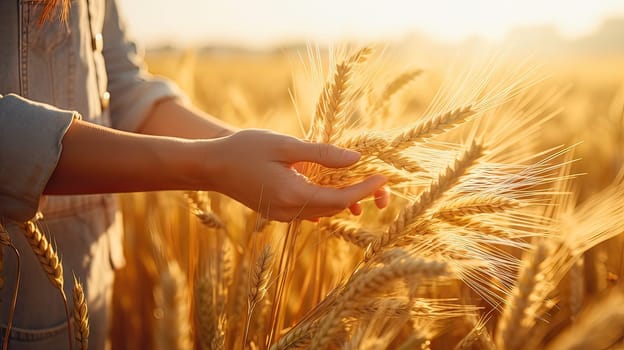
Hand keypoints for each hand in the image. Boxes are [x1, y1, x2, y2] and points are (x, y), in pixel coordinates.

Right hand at [204, 129, 387, 221]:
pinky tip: (333, 187)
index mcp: (293, 195)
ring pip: (323, 211)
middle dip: (360, 196)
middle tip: (381, 181)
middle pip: (334, 208)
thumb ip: (321, 154)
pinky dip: (325, 200)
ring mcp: (282, 216)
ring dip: (343, 199)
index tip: (384, 178)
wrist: (211, 165)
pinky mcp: (276, 213)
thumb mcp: (285, 145)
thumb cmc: (245, 148)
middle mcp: (289, 212)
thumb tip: (356, 159)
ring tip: (363, 184)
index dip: (364, 189)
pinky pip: (309, 211)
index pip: (340, 198)